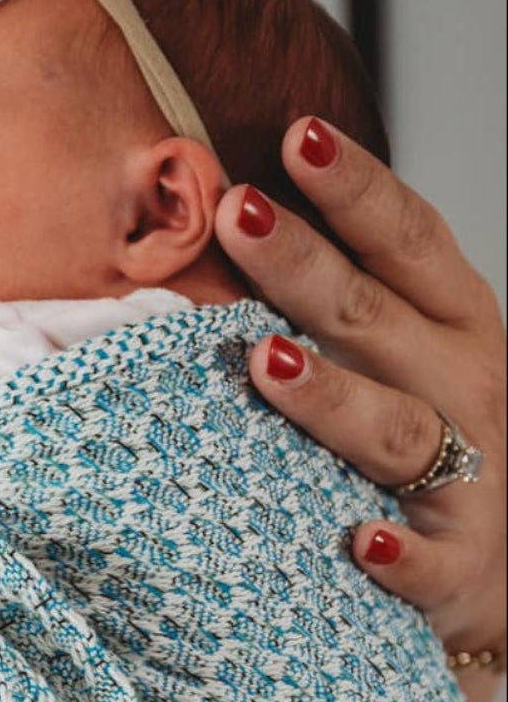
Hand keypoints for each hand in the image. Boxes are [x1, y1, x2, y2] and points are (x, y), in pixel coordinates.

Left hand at [214, 116, 505, 701]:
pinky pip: (429, 562)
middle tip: (235, 212)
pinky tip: (359, 542)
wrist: (502, 568)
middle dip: (306, 263)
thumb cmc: (428, 438)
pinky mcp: (460, 565)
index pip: (406, 239)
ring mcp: (469, 475)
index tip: (296, 133)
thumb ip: (338, 294)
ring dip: (333, 396)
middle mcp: (465, 385)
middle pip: (376, 315)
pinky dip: (399, 555)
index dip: (357, 186)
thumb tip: (222, 212)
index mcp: (452, 322)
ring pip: (394, 429)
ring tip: (267, 362)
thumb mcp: (401, 354)